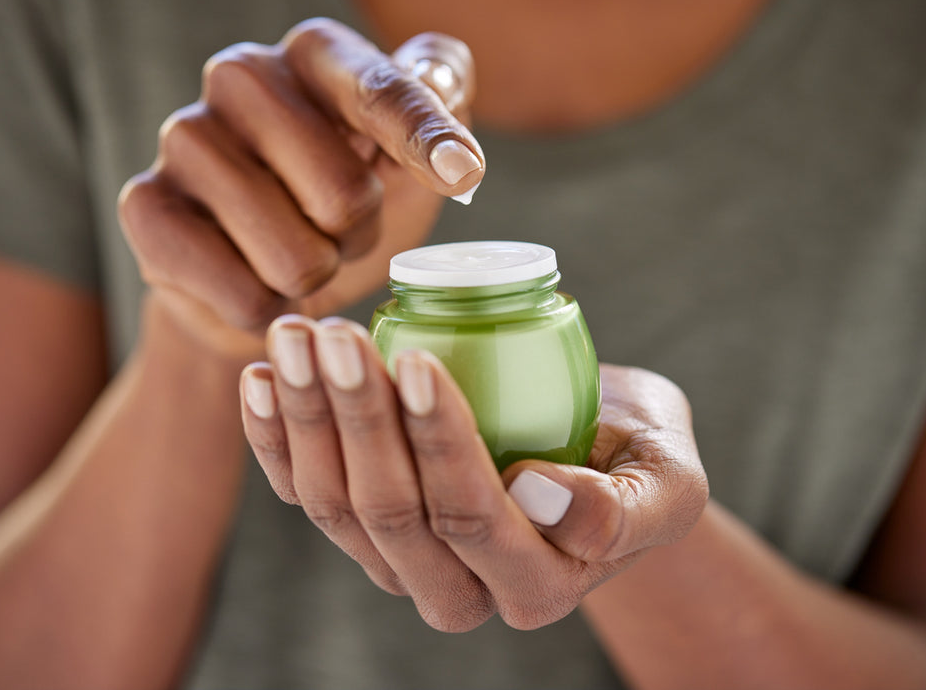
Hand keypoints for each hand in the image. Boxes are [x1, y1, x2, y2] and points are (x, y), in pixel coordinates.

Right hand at [117, 18, 483, 356]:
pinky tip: (251, 280)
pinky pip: (244, 295)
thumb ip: (436, 103)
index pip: (381, 92)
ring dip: (312, 276)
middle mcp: (240, 75)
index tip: (462, 174)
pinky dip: (266, 309)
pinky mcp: (144, 207)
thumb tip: (444, 81)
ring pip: (294, 257)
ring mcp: (184, 137)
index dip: (425, 138)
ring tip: (295, 251)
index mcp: (314, 54)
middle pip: (344, 197)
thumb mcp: (402, 155)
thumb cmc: (338, 201)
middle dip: (358, 235)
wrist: (253, 267)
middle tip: (338, 228)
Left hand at [238, 315, 708, 631]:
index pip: (469, 517)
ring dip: (305, 417)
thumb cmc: (639, 458)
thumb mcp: (667, 482)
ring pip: (335, 505)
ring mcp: (401, 565)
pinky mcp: (365, 530)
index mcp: (534, 585)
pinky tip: (259, 377)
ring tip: (294, 335)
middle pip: (388, 513)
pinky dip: (275, 437)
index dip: (436, 442)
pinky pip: (305, 493)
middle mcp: (458, 592)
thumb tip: (546, 498)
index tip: (415, 360)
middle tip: (334, 334)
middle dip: (353, 419)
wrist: (598, 456)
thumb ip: (629, 509)